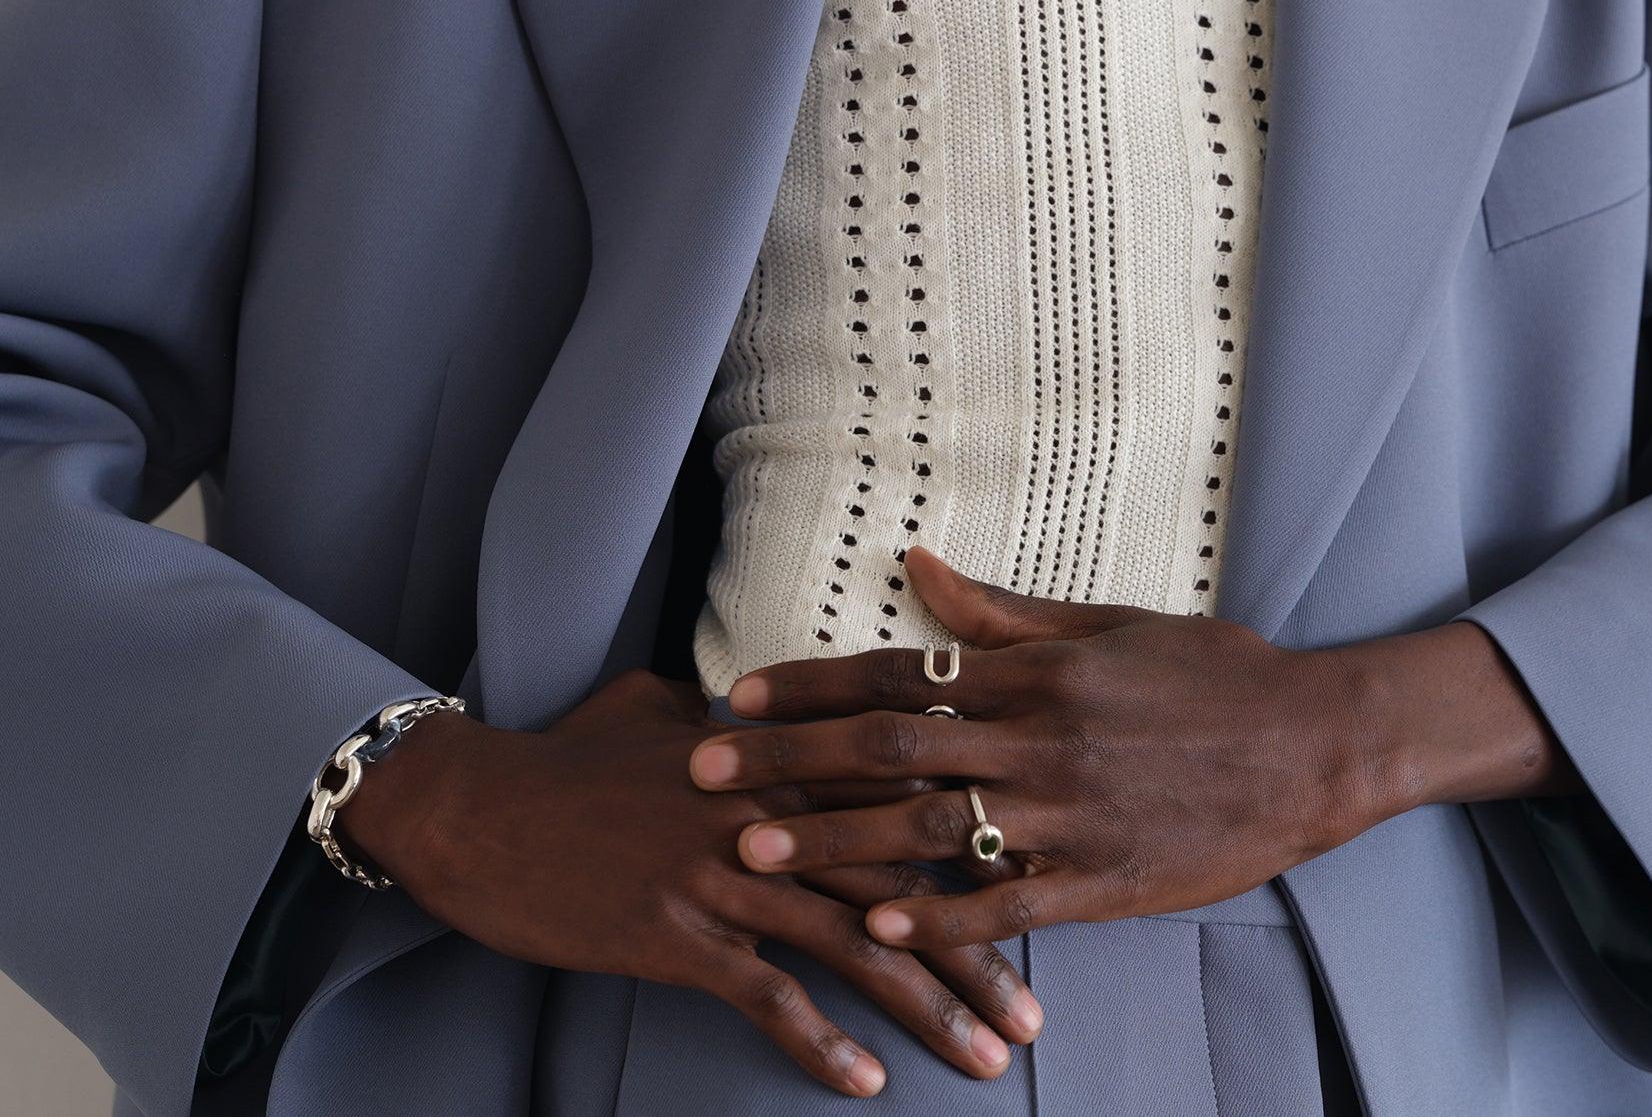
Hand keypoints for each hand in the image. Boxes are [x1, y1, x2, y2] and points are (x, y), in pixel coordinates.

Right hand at [338, 667, 1042, 1096]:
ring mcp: (723, 870)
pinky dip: (818, 1041)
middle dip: (977, 948)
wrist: (478, 802)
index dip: (975, 849)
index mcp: (779, 753)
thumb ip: (736, 716)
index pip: (904, 797)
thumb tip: (766, 710)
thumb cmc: (569, 754)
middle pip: (901, 879)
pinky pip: (765, 994)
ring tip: (983, 1061)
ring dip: (924, 1008)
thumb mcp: (663, 708)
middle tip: (1035, 1013)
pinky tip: (865, 1083)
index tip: (1038, 894)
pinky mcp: (674, 931)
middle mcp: (768, 808)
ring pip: (851, 942)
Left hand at [682, 543, 1412, 952]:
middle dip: (788, 760)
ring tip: (755, 851)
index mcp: (1036, 669)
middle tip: (703, 774)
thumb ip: (1004, 611)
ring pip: (930, 827)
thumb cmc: (1211, 675)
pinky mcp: (1105, 880)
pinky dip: (941, 916)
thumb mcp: (1107, 625)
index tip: (735, 697)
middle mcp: (1040, 736)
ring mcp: (1070, 813)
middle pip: (890, 746)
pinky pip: (1007, 903)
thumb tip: (918, 560)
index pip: (898, 670)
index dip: (810, 685)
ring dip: (835, 840)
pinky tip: (880, 930)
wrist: (1313, 742)